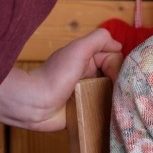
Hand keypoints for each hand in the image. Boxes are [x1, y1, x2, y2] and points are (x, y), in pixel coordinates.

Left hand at [0, 28, 122, 130]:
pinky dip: (106, 111)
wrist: (33, 103)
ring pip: (111, 93)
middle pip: (115, 76)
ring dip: (114, 98)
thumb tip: (119, 45)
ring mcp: (87, 92)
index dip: (118, 67)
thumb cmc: (55, 74)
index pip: (115, 59)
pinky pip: (101, 109)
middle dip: (118, 83)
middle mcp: (89, 74)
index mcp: (89, 59)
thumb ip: (99, 39)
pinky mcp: (83, 109)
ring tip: (113, 104)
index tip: (115, 76)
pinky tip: (108, 113)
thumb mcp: (78, 48)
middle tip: (116, 91)